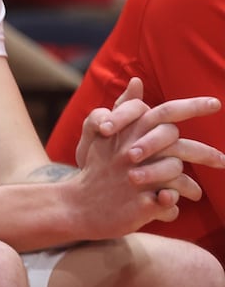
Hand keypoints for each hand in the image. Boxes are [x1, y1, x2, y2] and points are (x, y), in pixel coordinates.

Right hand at [71, 78, 222, 237]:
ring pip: (178, 175)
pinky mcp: (141, 205)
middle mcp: (134, 153)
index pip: (165, 113)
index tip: (217, 103)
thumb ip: (123, 108)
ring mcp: (138, 179)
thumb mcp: (103, 136)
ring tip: (194, 193)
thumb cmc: (96, 170)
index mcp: (129, 134)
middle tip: (224, 162)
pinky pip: (171, 203)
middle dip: (207, 154)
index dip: (193, 106)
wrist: (76, 206)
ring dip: (188, 186)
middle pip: (180, 147)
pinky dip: (172, 206)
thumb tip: (137, 80)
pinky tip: (171, 205)